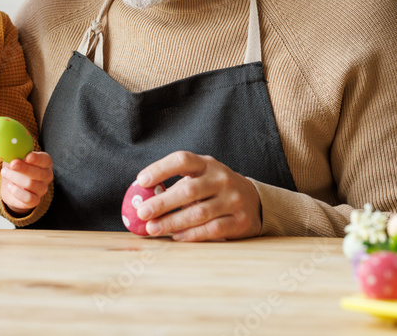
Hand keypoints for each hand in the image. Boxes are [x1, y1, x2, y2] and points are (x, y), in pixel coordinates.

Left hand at [0, 151, 52, 215]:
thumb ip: (15, 151)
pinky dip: (17, 192)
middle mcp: (46, 176)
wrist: (11, 186)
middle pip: (38, 173)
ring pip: (31, 184)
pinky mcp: (35, 201)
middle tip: (11, 164)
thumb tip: (9, 145)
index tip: (27, 157)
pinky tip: (9, 186)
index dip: (37, 159)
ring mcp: (42, 189)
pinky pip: (29, 198)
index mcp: (45, 162)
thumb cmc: (15, 168)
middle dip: (23, 168)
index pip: (45, 160)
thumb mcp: (14, 156)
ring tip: (4, 173)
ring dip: (15, 178)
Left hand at [134, 152, 261, 240]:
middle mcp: (221, 179)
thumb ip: (178, 184)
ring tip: (152, 228)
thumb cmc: (215, 188)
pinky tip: (176, 237)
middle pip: (188, 190)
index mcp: (207, 164)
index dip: (160, 168)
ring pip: (199, 213)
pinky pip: (212, 229)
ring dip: (172, 222)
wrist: (255, 201)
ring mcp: (233, 200)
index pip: (182, 160)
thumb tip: (143, 199)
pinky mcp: (240, 221)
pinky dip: (192, 234)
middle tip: (142, 212)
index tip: (141, 181)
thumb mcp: (201, 177)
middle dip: (162, 203)